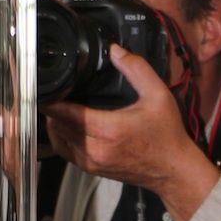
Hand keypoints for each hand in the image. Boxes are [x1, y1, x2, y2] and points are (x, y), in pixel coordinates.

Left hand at [41, 44, 219, 220]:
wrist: (172, 170)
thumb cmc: (166, 136)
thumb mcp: (157, 95)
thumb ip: (136, 69)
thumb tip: (116, 51)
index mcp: (108, 129)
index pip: (64, 112)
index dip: (51, 98)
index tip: (47, 86)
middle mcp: (95, 148)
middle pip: (57, 124)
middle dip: (53, 107)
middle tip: (55, 90)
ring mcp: (90, 161)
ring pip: (57, 138)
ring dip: (55, 122)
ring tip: (59, 105)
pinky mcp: (90, 168)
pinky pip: (65, 151)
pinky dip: (61, 136)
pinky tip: (67, 124)